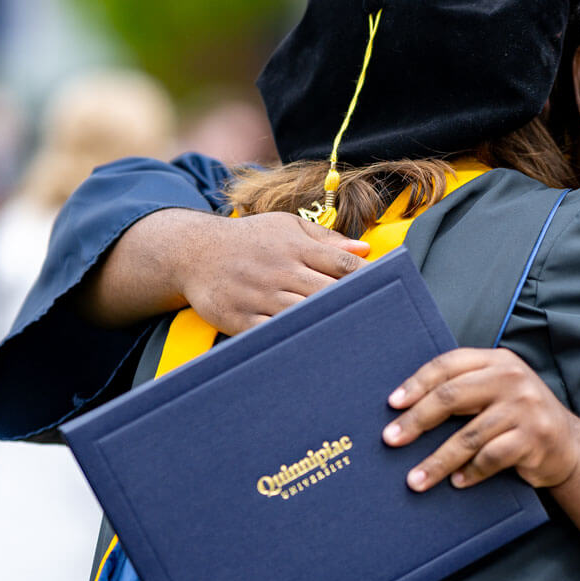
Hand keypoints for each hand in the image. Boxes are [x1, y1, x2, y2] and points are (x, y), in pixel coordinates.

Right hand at [172, 210, 368, 334]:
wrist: (193, 252)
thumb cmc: (250, 240)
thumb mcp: (286, 228)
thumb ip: (326, 239)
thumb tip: (365, 249)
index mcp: (294, 247)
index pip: (341, 263)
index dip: (367, 278)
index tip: (386, 293)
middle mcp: (279, 271)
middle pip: (326, 292)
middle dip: (352, 306)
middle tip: (379, 325)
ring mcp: (258, 296)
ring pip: (302, 315)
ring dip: (327, 327)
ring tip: (354, 342)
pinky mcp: (239, 319)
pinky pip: (271, 334)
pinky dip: (291, 343)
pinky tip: (313, 352)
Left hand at [382, 348, 579, 490]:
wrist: (569, 445)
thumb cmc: (521, 417)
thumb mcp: (498, 390)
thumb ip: (466, 388)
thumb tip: (407, 407)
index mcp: (498, 361)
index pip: (448, 365)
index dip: (417, 383)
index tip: (392, 404)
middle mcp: (512, 379)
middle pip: (451, 397)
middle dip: (416, 421)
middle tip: (392, 440)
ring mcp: (525, 407)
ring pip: (468, 436)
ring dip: (437, 461)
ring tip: (416, 479)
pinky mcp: (534, 437)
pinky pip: (490, 458)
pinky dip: (470, 473)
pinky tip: (457, 482)